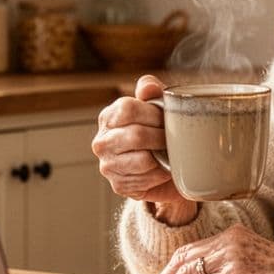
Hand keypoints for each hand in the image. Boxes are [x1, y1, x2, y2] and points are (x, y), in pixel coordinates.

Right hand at [93, 76, 194, 218]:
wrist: (164, 166)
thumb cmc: (158, 131)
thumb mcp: (158, 105)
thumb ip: (152, 90)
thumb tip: (148, 87)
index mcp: (108, 117)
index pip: (128, 109)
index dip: (153, 114)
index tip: (165, 119)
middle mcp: (102, 141)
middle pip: (136, 136)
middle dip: (161, 137)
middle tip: (171, 138)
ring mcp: (107, 165)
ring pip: (143, 160)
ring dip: (162, 157)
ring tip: (168, 153)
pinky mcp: (118, 186)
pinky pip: (147, 179)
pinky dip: (160, 174)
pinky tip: (162, 169)